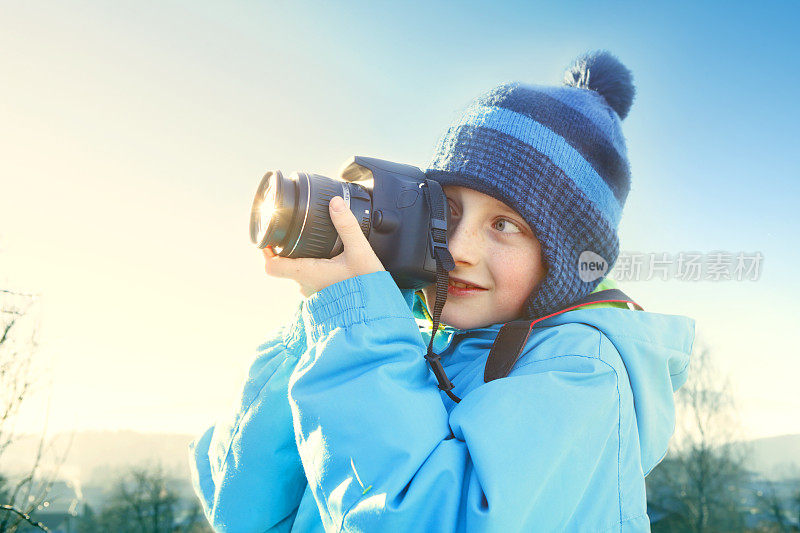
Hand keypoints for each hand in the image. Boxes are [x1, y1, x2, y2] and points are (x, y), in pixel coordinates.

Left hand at [262, 196, 384, 297]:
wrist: (377, 314)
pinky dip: (316, 271)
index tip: (269, 237)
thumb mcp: (360, 252)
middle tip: (298, 234)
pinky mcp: (324, 298)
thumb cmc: (366, 286)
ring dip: (304, 262)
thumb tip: (335, 203)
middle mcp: (305, 286)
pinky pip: (312, 282)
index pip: (271, 266)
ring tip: (320, 248)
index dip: (266, 251)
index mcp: (306, 273)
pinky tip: (332, 265)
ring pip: (300, 274)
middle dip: (289, 251)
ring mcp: (313, 294)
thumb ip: (347, 226)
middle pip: (285, 266)